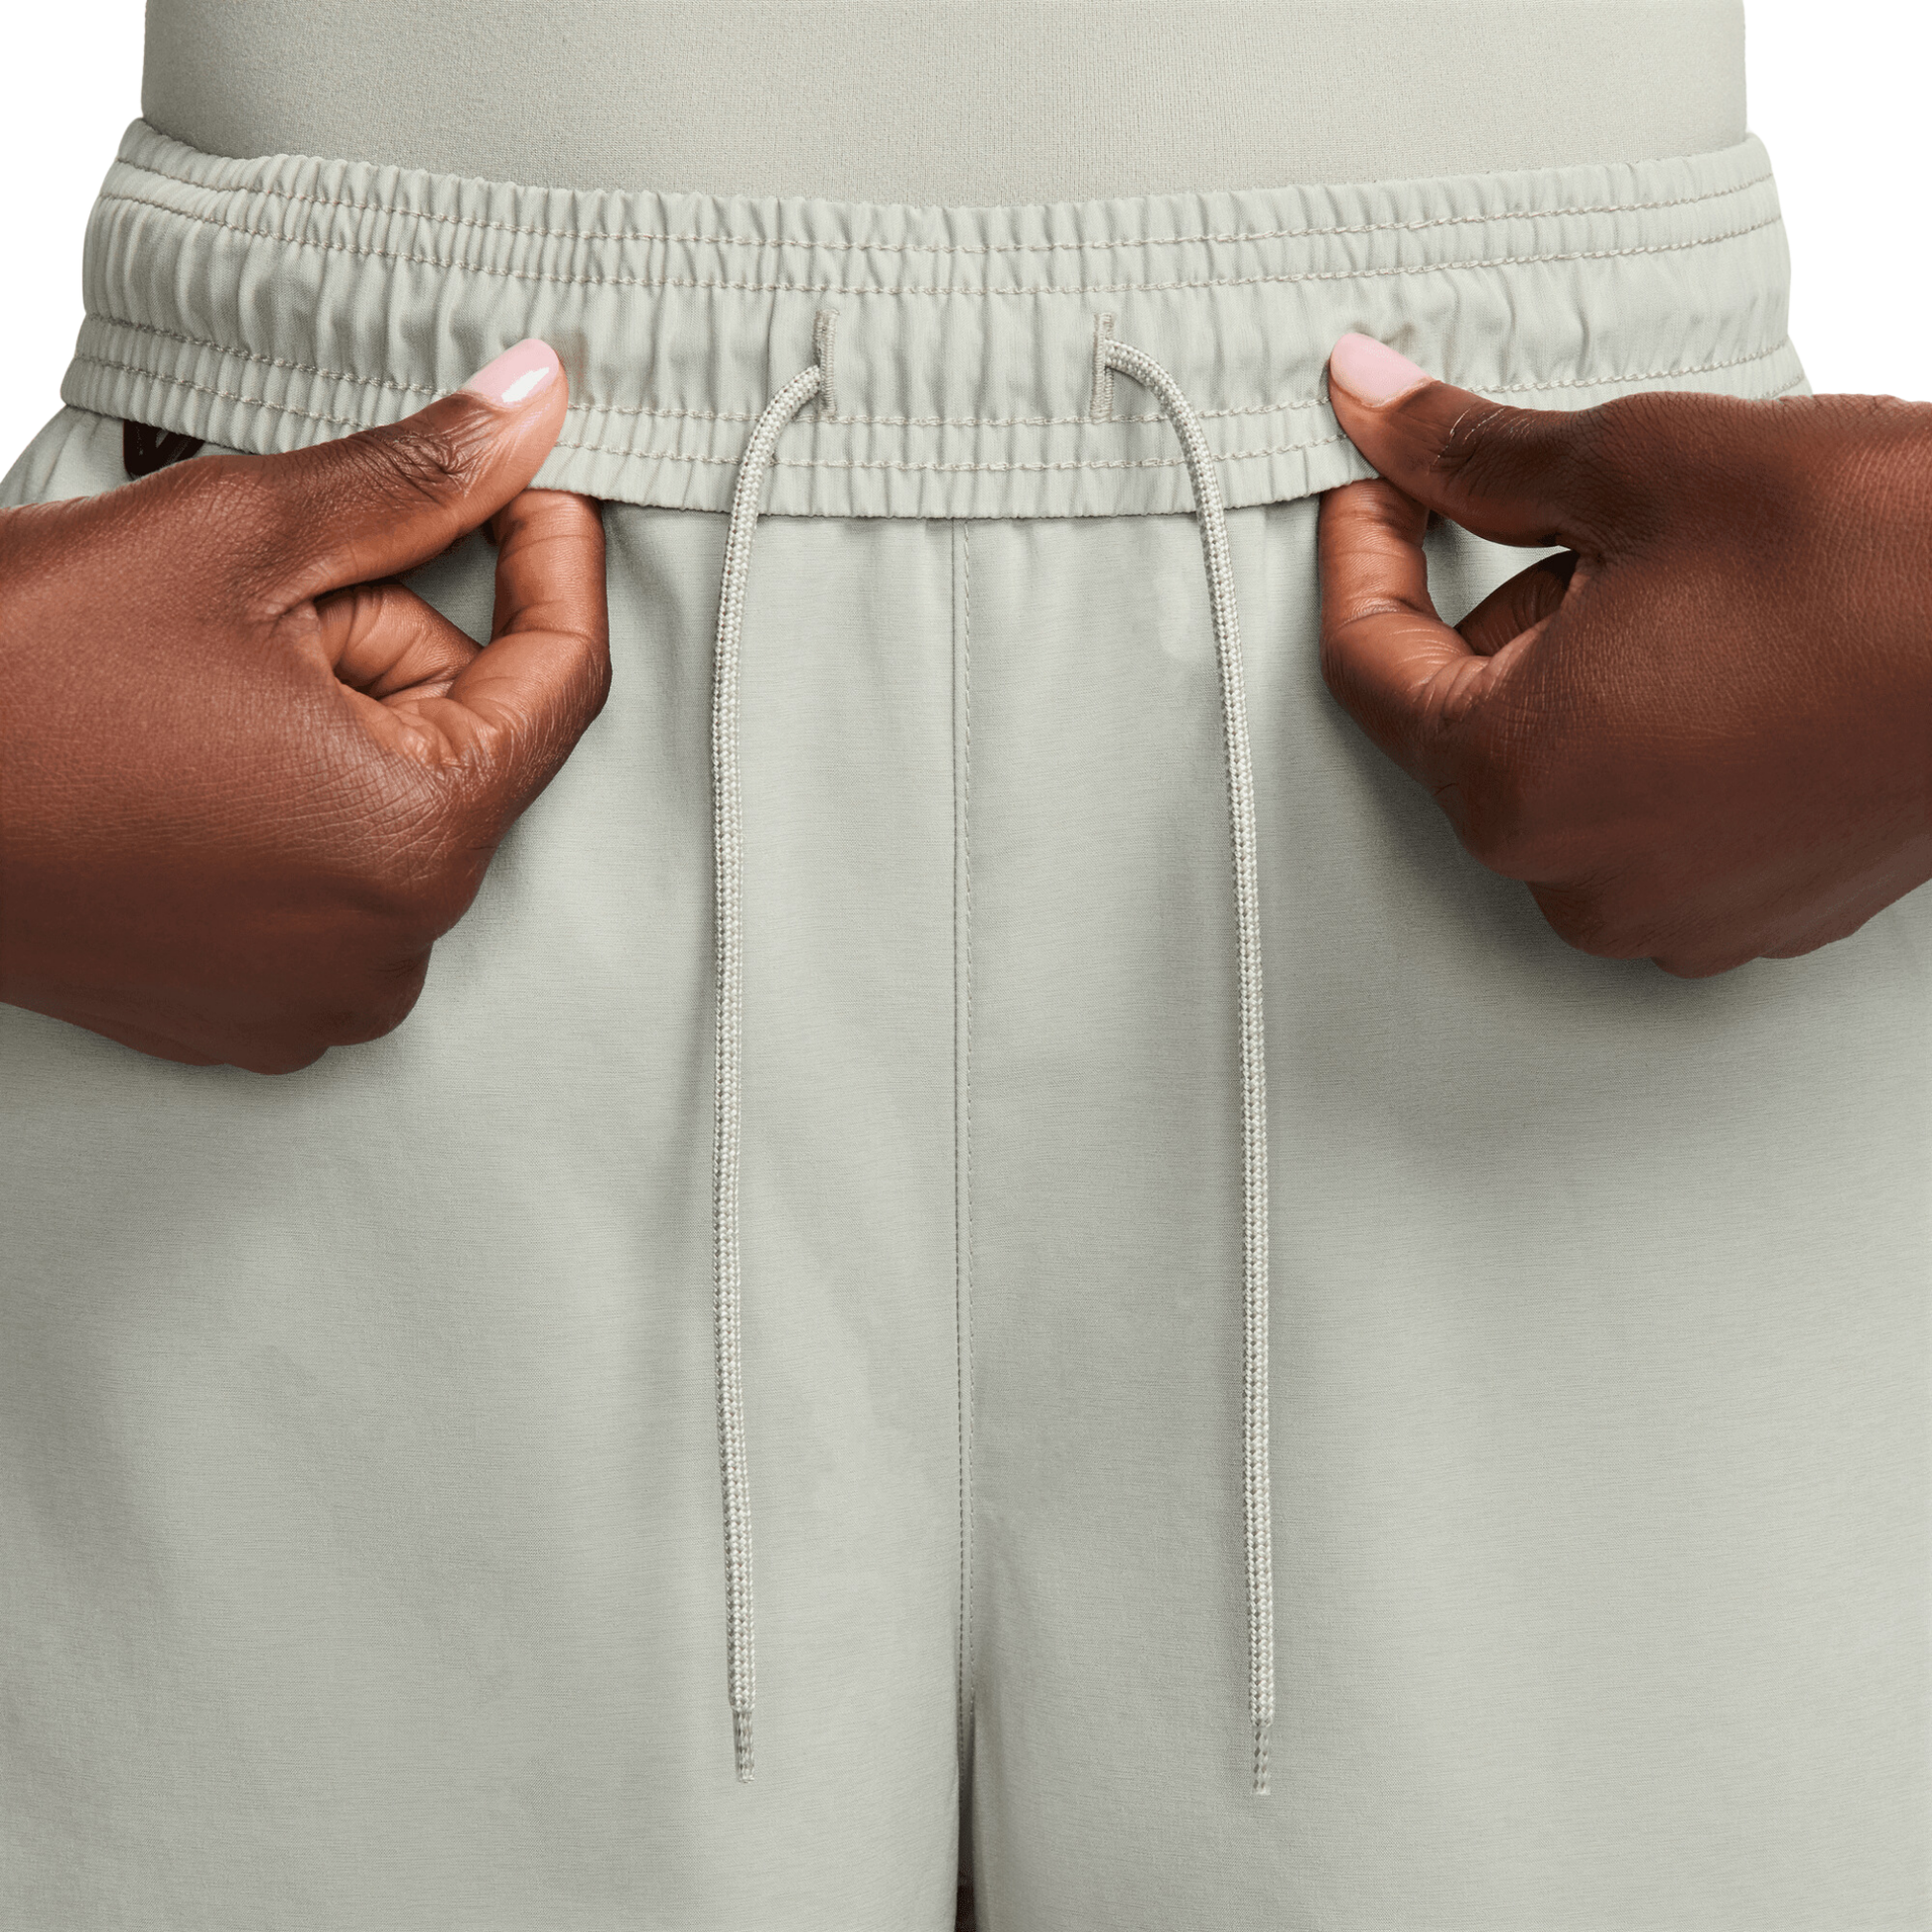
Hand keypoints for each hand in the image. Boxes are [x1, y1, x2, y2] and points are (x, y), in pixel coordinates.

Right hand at [0, 339, 608, 1070]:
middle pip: (464, 738)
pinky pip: (327, 873)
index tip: (531, 483)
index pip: (565, 680)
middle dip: (382, 642)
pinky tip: (180, 762)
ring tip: (190, 689)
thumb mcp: (235, 536)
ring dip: (328, 716)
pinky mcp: (248, 1012)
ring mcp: (316, 996)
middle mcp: (390, 949)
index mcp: (416, 841)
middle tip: (251, 609)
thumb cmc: (7, 675)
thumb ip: (417, 476)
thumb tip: (538, 400)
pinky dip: (287, 797)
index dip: (553, 558)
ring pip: (393, 797)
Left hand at [1317, 333, 1931, 975]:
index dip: (1362, 550)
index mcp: (1512, 780)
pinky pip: (1648, 817)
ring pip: (1560, 770)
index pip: (1365, 664)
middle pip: (1466, 723)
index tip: (1379, 480)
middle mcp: (1572, 879)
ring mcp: (1667, 913)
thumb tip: (1371, 409)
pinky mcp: (1750, 915)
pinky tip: (1741, 662)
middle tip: (1595, 520)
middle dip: (1504, 609)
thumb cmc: (1878, 551)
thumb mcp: (1639, 466)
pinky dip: (1657, 736)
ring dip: (1584, 672)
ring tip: (1698, 587)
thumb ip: (1474, 454)